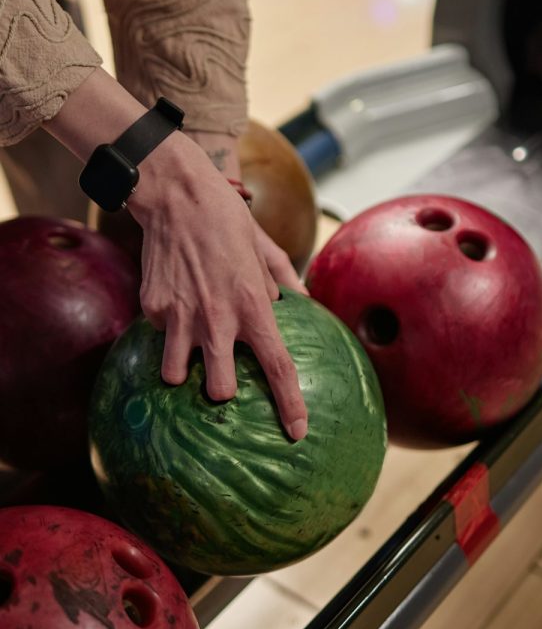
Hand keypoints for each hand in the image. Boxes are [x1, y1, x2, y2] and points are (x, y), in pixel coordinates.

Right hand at [128, 131, 308, 440]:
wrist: (178, 196)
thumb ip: (283, 280)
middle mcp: (217, 319)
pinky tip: (174, 304)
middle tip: (222, 375)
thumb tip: (300, 300)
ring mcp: (180, 316)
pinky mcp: (153, 308)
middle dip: (221, 392)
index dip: (290, 404)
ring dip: (183, 369)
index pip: (277, 367)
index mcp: (253, 306)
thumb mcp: (264, 248)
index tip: (297, 432)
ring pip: (175, 376)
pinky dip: (166, 330)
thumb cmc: (228, 220)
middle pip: (219, 390)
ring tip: (189, 347)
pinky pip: (158, 337)